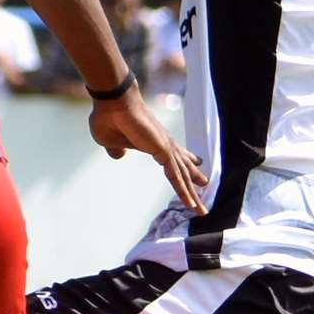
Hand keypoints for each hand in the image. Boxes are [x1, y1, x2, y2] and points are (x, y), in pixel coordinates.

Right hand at [87, 86, 207, 214]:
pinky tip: (190, 203)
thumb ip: (116, 148)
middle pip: (182, 166)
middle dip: (193, 178)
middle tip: (204, 185)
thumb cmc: (108, 118)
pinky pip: (176, 176)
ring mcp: (165, 147)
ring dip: (192, 193)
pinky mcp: (164, 151)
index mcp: (151, 141)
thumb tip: (118, 155)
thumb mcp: (109, 140)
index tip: (195, 164)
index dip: (183, 160)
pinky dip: (184, 191)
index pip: (172, 154)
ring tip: (201, 209)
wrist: (112, 104)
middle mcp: (163, 144)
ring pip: (182, 175)